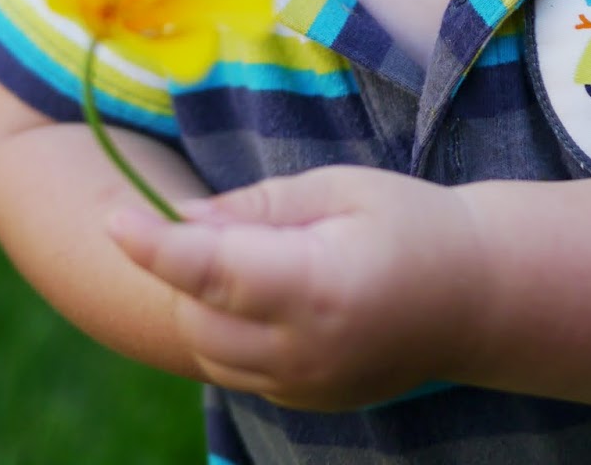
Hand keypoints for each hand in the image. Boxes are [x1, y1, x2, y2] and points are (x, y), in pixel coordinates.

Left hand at [106, 164, 483, 409]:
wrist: (477, 298)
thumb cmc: (410, 223)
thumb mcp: (339, 188)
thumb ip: (258, 207)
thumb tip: (185, 217)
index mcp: (319, 287)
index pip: (212, 272)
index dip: (155, 246)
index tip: (113, 216)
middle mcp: (306, 351)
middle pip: (199, 315)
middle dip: (181, 265)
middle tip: (207, 218)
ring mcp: (306, 386)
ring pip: (210, 350)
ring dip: (199, 302)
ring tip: (246, 253)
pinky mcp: (307, 402)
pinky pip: (237, 370)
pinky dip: (226, 329)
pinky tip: (261, 292)